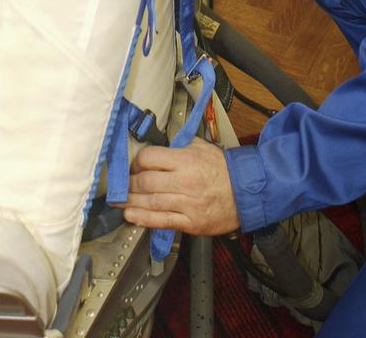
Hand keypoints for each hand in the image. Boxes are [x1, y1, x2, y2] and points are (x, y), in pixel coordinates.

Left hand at [120, 137, 238, 236]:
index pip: (150, 158)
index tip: (133, 166)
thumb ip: (179, 144)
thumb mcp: (201, 147)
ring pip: (151, 202)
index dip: (136, 163)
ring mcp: (188, 204)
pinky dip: (144, 219)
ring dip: (131, 202)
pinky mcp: (191, 222)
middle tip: (121, 186)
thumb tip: (159, 143)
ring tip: (118, 202)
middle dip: (129, 184)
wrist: (246, 192)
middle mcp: (185, 181)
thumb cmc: (223, 169)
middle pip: (146, 182)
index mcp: (186, 160)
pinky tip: (131, 216)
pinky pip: (163, 221)